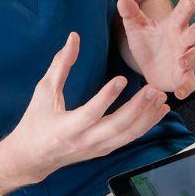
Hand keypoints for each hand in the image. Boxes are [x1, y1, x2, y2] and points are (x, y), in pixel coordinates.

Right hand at [0, 32, 171, 184]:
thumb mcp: (43, 92)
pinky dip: (146, 125)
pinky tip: (159, 111)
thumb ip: (60, 65)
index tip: (121, 78)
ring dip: (147, 117)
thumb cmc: (36, 121)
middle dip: (138, 108)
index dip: (106, 97)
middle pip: (116, 127)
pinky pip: (129, 138)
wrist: (33, 157)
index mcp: (66, 128)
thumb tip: (74, 38)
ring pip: (128, 135)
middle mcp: (84, 141)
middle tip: (153, 89)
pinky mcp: (104, 150)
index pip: (90, 114)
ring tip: (161, 97)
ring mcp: (97, 148)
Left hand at [117, 0, 194, 97]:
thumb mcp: (136, 27)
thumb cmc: (147, 41)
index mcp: (174, 25)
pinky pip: (191, 82)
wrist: (148, 62)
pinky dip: (187, 87)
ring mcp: (186, 58)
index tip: (189, 1)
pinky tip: (179, 93)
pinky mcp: (184, 76)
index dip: (187, 6)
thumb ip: (131, 14)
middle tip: (193, 34)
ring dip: (192, 58)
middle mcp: (183, 40)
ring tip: (181, 63)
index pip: (183, 12)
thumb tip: (123, 1)